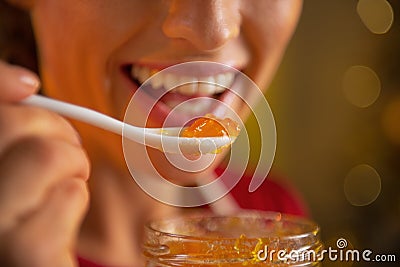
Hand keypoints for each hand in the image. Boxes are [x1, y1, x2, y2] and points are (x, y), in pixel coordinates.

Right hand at [0, 61, 89, 266]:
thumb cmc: (33, 219)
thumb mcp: (18, 172)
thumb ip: (15, 131)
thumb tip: (26, 82)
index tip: (29, 86)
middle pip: (12, 125)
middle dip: (56, 129)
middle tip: (68, 152)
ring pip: (45, 155)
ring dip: (73, 163)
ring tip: (70, 183)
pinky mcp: (28, 253)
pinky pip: (69, 195)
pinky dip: (79, 195)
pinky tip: (68, 214)